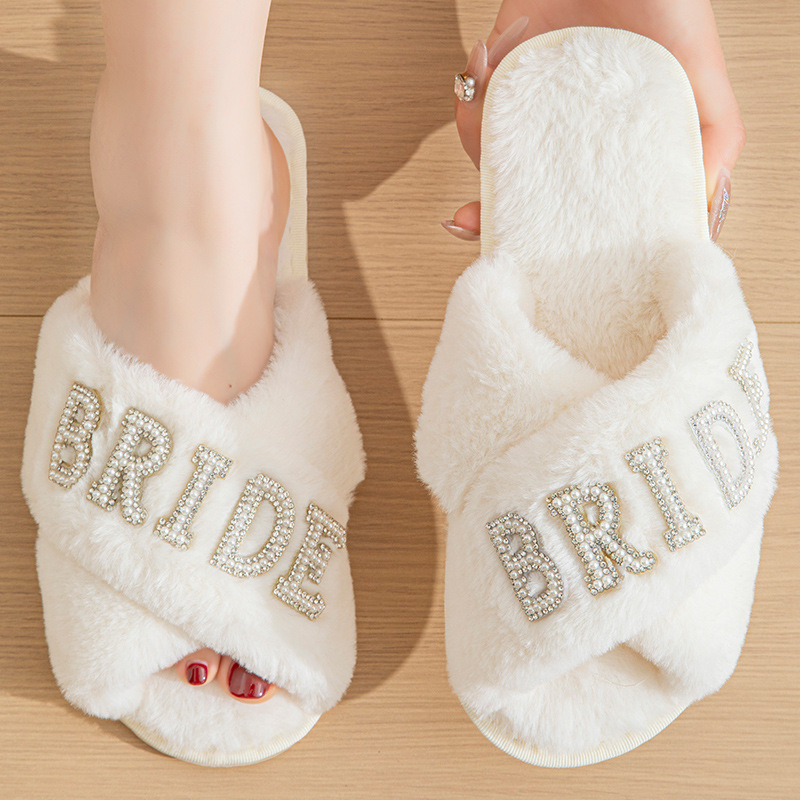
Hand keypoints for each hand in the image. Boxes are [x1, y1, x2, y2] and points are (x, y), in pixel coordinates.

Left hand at [443, 0, 743, 241]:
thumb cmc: (667, 1)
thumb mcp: (703, 79)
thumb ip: (711, 142)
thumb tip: (699, 213)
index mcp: (607, 149)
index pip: (572, 207)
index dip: (545, 236)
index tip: (521, 254)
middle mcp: (566, 134)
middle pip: (518, 191)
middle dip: (487, 212)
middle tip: (468, 221)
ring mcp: (533, 106)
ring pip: (487, 149)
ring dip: (474, 136)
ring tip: (484, 103)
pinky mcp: (504, 70)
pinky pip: (473, 97)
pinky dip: (469, 85)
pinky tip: (485, 61)